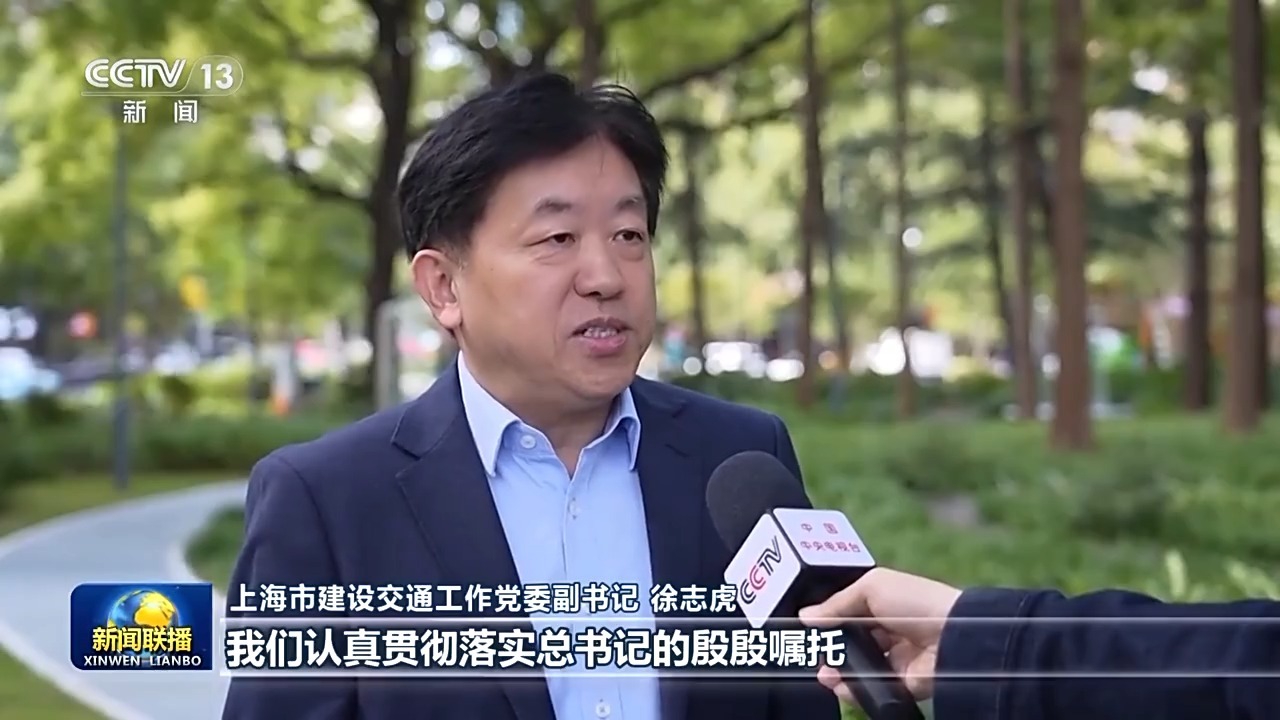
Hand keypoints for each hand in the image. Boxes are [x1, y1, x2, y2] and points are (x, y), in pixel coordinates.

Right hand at [797, 567, 961, 704]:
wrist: (954, 636)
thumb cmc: (918, 602)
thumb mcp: (871, 587)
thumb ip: (836, 603)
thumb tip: (806, 616)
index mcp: (883, 604)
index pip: (849, 614)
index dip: (829, 621)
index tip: (810, 629)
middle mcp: (889, 631)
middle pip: (850, 643)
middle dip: (829, 649)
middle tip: (814, 653)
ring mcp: (895, 659)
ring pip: (857, 668)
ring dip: (837, 672)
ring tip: (825, 673)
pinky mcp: (900, 684)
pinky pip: (870, 689)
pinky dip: (853, 690)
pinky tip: (840, 684)